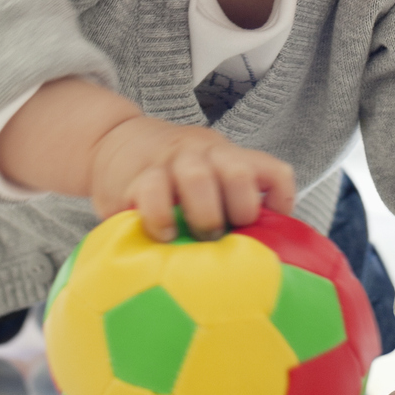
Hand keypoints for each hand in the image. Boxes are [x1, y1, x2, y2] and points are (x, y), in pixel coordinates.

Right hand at [89, 115, 294, 240]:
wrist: (114, 140)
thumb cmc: (170, 173)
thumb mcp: (208, 175)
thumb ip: (229, 203)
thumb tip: (257, 253)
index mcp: (229, 157)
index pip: (272, 172)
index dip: (279, 204)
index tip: (268, 231)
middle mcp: (205, 154)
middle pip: (239, 173)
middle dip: (239, 211)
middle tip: (226, 235)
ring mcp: (171, 163)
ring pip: (198, 178)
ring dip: (203, 215)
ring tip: (196, 238)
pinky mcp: (137, 177)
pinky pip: (153, 195)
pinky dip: (161, 219)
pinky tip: (164, 235)